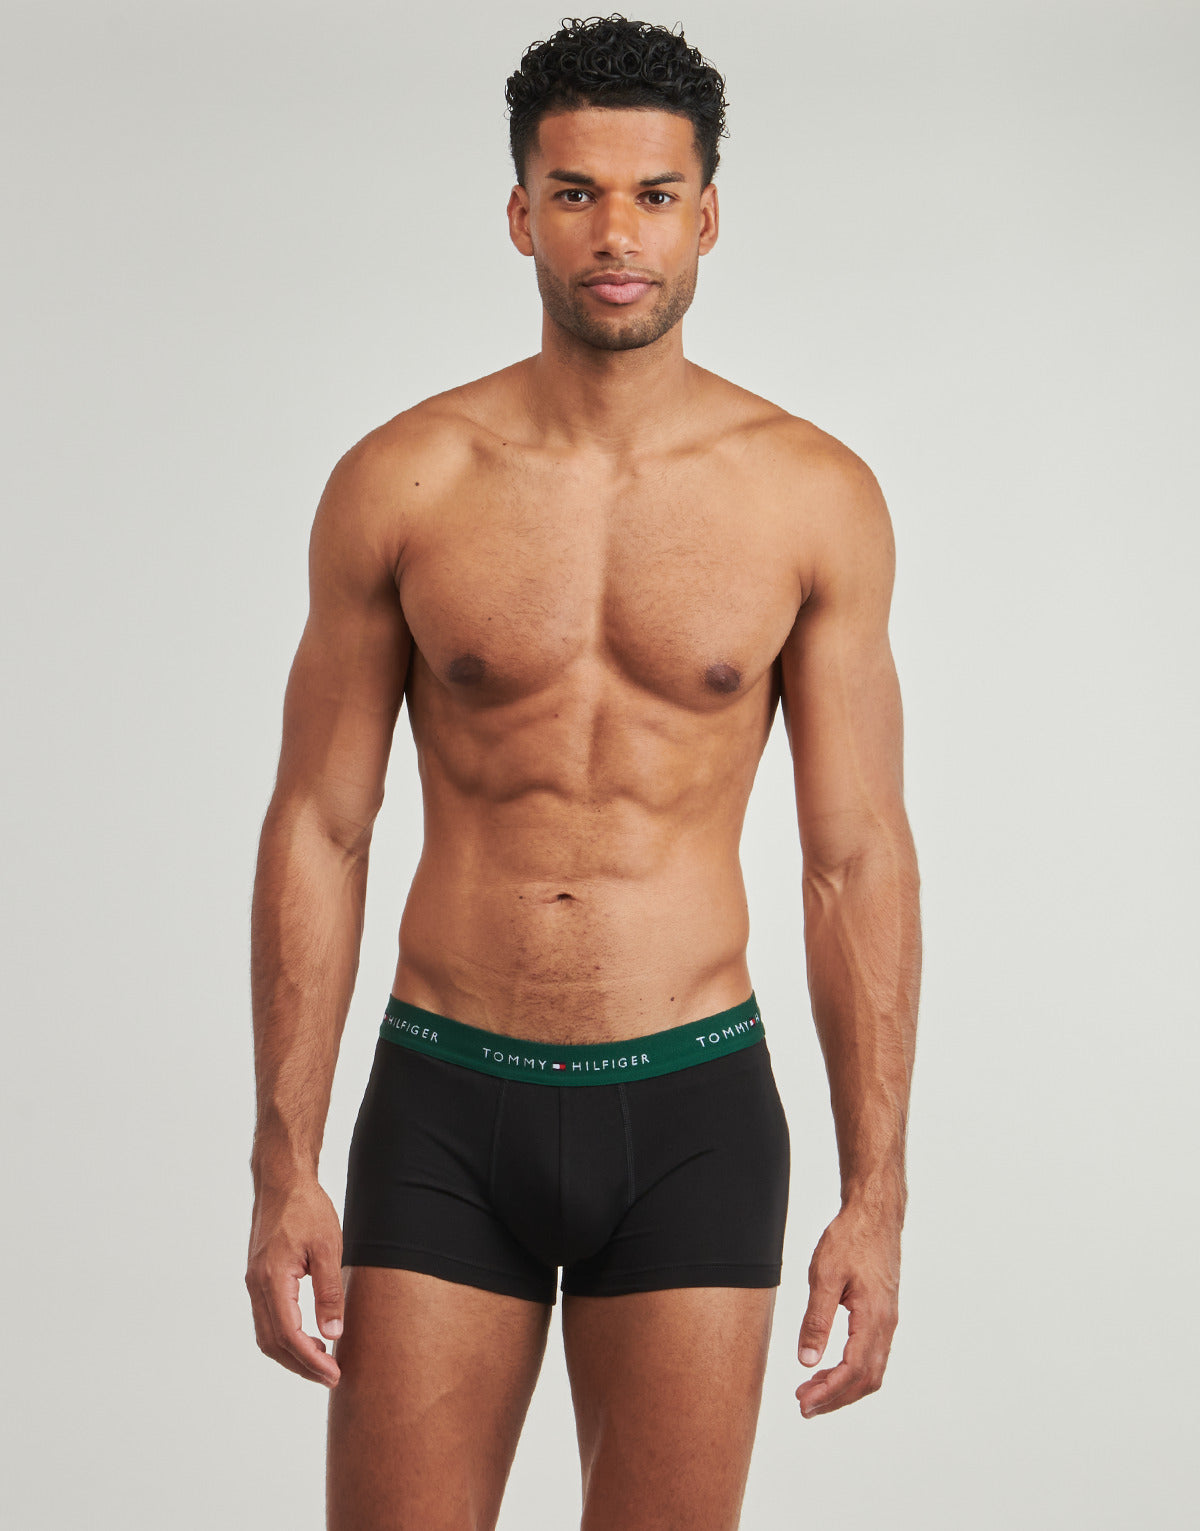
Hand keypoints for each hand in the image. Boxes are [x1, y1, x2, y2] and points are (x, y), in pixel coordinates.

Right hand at [246, 1177, 344, 1385]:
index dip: (311, 1360)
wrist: (283, 1181)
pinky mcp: (258, 1277)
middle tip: (331, 1376)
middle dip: (301, 1365)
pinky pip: (267, 1318)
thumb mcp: (328, 1247)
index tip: (334, 1373)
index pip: (289, 1334)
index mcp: (272, 1279)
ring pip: (267, 1334)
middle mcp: (256, 1285)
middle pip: (273, 1342)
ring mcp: (254, 1282)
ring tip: (322, 1361)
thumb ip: (329, 1292)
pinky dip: (285, 1336)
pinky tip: (307, 1337)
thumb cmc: (307, 1208)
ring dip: (292, 1354)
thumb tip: (333, 1334)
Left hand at [795, 1202, 900, 1417]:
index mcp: (873, 1317)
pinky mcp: (882, 1315)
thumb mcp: (825, 1276)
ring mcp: (887, 1321)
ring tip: (811, 1391)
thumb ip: (816, 1320)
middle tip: (804, 1405)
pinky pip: (871, 1355)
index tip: (805, 1402)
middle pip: (865, 1379)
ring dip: (842, 1387)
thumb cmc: (850, 1239)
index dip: (829, 1392)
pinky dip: (850, 1371)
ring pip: (870, 1370)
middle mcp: (886, 1325)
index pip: (853, 1370)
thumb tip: (806, 1360)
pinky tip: (828, 1368)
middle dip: (835, 1398)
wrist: (874, 1215)